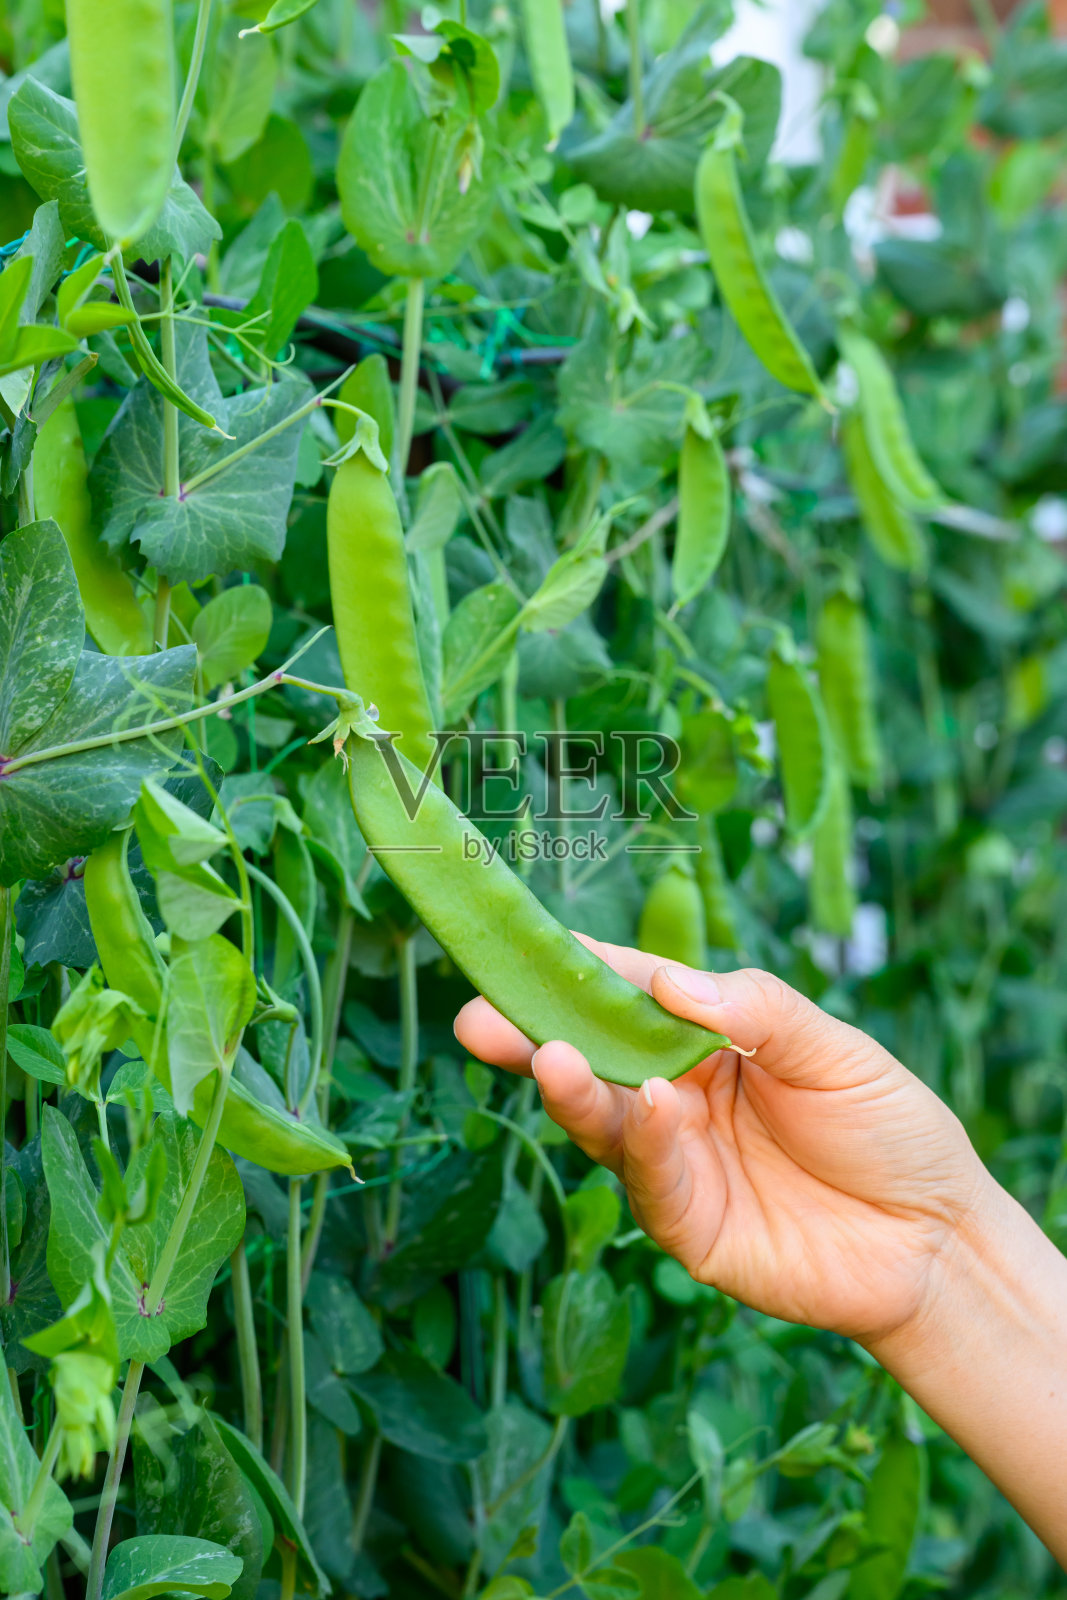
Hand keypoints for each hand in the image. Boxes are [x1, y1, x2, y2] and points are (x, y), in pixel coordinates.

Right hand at [455, 938, 990, 1348]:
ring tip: (550, 1056)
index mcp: (706, 1040)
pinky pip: (654, 1180)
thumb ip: (757, 1009)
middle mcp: (676, 1097)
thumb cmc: (889, 1127)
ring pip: (606, 1123)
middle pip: (593, 1062)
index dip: (582, 970)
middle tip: (479, 1016)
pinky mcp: (689, 1227)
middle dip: (533, 1037)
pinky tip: (651, 1106)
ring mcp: (677, 1164)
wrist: (939, 1238)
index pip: (632, 995)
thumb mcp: (834, 1048)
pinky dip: (646, 1142)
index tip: (527, 946)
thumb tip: (670, 978)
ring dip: (574, 1091)